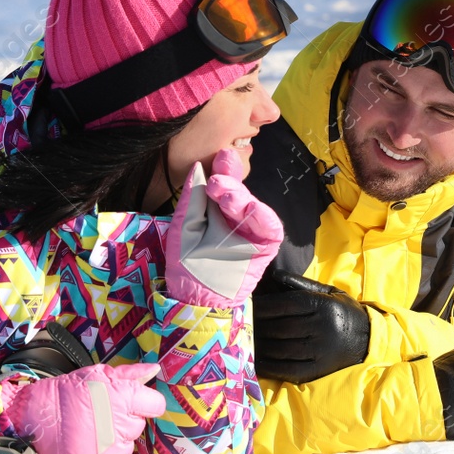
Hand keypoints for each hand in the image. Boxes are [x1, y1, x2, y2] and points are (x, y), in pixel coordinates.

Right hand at [3, 361, 166, 453]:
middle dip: (125, 422)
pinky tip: (94, 451)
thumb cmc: (67, 394)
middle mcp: (121, 427)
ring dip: (115, 443)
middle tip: (102, 417)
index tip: (132, 403)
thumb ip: (129, 374)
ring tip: (94, 434)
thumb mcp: (98, 374)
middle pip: (138, 427)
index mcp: (125, 399)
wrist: (33, 419)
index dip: (145, 403)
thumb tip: (154, 370)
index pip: (156, 405)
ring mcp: (109, 453)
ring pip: (127, 448)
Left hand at [165, 148, 283, 307]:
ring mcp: (251, 229)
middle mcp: (235, 216)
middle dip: (231, 178)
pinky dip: (261, 214)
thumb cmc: (187, 263)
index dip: (224, 169)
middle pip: (239, 190)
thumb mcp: (184, 226)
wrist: (196, 298)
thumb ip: (193, 198)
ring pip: (253, 204)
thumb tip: (200, 166)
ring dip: (241, 196)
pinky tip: (248, 207)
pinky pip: (269, 225)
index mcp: (216, 209)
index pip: (224, 184)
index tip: (219, 155)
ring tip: (226, 194)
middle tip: (220, 174)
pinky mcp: (265, 244)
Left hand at [252, 269, 370, 383]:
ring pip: (281, 349)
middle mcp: (321, 328)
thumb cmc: (342, 312)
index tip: (245, 306)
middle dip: (257, 326)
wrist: (368, 339)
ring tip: (242, 341)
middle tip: (240, 324)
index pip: (285, 305)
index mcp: (323, 306)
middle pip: (280, 327)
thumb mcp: (328, 292)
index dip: (262, 306)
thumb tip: (273, 275)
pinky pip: (288, 369)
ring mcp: (319, 351)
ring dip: (259, 346)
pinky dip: (269, 367)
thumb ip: (301, 284)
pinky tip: (255, 362)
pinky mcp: (317, 370)